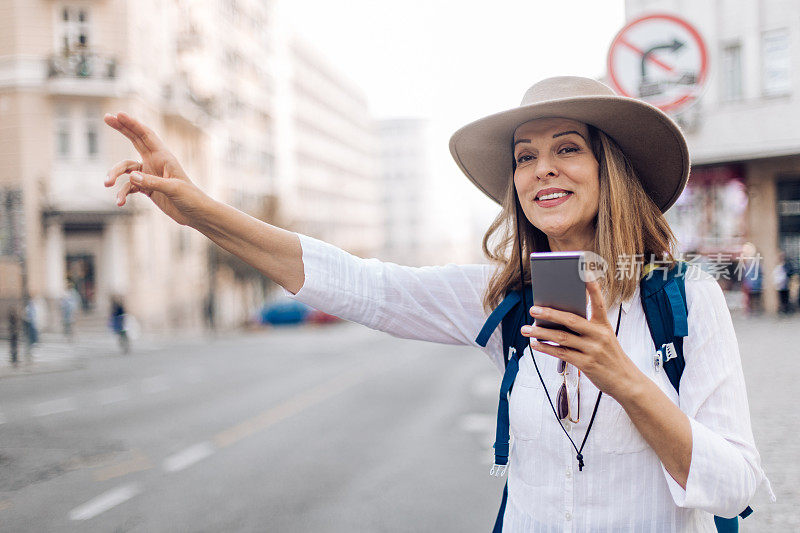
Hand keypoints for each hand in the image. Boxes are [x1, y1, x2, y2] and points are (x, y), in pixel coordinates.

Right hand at [103, 112, 209, 225]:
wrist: (196, 214)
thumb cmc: (190, 198)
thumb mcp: (173, 189)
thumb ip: (152, 183)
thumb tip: (131, 177)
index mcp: (164, 157)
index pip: (146, 135)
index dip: (132, 124)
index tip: (118, 114)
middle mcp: (155, 162)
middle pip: (135, 140)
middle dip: (121, 128)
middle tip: (106, 117)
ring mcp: (149, 175)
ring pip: (126, 169)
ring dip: (114, 174)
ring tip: (107, 184)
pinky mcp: (147, 188)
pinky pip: (129, 187)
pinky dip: (123, 193)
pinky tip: (120, 203)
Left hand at [520, 279, 645, 399]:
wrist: (625, 380)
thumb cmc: (609, 355)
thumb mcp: (604, 338)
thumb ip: (585, 328)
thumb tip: (556, 320)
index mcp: (604, 325)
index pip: (598, 302)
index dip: (592, 287)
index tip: (584, 272)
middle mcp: (599, 334)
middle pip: (571, 319)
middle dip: (549, 313)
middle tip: (533, 308)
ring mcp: (593, 349)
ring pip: (562, 337)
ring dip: (541, 332)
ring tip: (526, 329)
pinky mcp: (587, 363)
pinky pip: (561, 353)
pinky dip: (546, 348)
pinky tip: (535, 344)